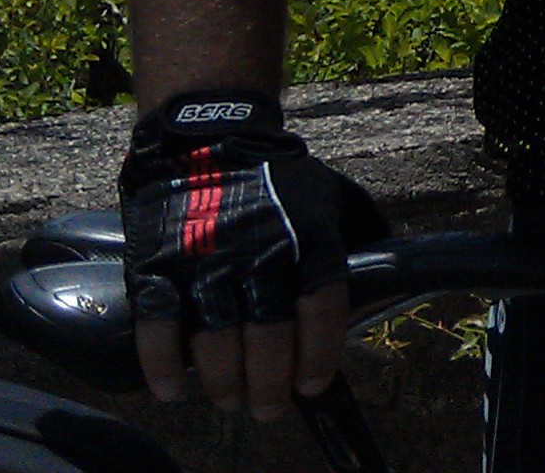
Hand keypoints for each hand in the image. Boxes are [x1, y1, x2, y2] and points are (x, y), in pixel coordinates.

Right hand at [120, 90, 378, 418]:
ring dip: (223, 383)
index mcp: (308, 239)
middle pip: (269, 339)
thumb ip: (355, 239)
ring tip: (230, 400)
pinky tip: (172, 389)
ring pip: (216, 341)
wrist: (204, 137)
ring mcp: (205, 260)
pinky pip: (158, 326)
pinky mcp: (157, 264)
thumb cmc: (274, 178)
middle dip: (269, 385)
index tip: (311, 385)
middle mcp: (260, 252)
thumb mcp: (329, 197)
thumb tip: (387, 280)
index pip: (323, 311)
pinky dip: (162, 365)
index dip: (318, 357)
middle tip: (267, 407)